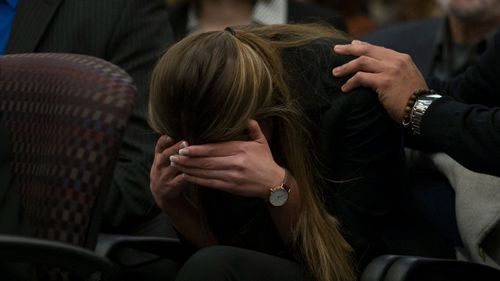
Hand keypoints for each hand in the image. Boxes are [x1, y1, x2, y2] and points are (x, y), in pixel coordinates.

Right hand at [150, 135, 187, 208]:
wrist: (160, 191)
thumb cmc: (165, 169)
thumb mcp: (162, 158)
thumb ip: (169, 146)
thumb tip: (183, 128)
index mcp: (158, 156)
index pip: (159, 146)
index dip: (164, 141)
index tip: (170, 136)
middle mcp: (159, 165)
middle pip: (165, 155)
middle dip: (174, 149)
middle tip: (185, 142)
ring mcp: (164, 176)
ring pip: (174, 167)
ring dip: (183, 161)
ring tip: (191, 155)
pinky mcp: (171, 185)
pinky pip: (180, 179)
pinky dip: (187, 174)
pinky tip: (195, 169)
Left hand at [169, 120, 284, 198]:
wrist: (274, 183)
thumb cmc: (266, 161)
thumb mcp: (262, 142)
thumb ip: (253, 128)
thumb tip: (246, 117)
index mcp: (240, 149)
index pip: (214, 148)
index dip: (197, 149)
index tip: (183, 147)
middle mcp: (235, 162)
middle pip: (206, 161)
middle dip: (187, 159)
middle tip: (173, 156)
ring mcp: (232, 176)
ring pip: (205, 172)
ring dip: (188, 169)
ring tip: (175, 165)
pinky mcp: (231, 187)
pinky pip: (210, 183)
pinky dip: (197, 180)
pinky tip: (187, 176)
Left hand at [332, 40, 427, 122]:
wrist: (424, 109)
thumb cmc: (414, 99)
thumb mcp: (407, 78)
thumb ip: (395, 71)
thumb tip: (379, 71)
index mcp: (402, 58)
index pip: (378, 48)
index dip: (363, 46)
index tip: (352, 45)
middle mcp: (396, 61)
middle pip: (367, 50)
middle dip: (349, 49)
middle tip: (336, 50)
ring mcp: (390, 70)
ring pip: (361, 62)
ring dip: (346, 67)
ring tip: (335, 73)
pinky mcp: (384, 82)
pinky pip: (361, 78)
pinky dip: (350, 82)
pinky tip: (345, 88)